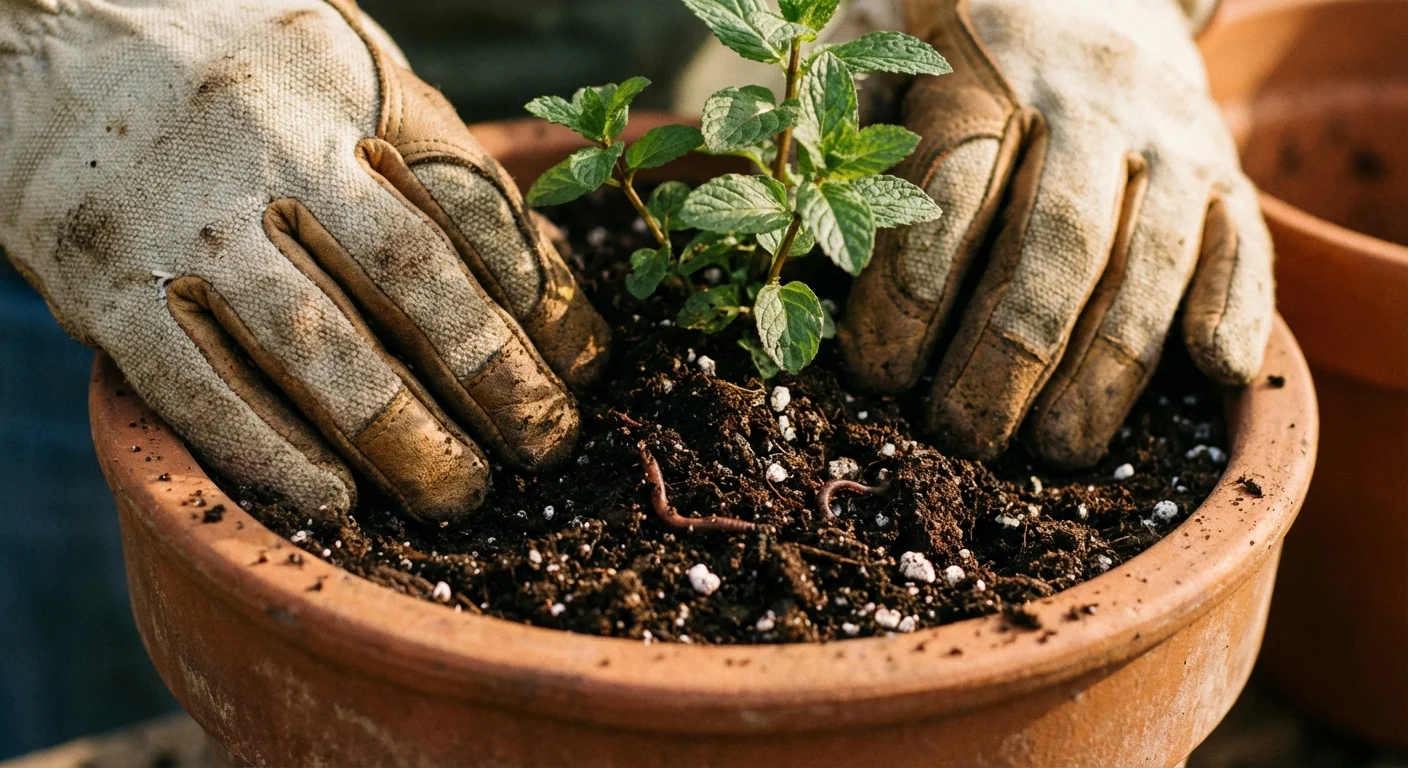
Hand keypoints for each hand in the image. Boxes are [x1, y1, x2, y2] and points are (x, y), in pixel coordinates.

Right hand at [0, 0, 609, 522]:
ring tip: (461, 490)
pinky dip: (269, 451)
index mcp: (345, 84)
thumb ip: (426, 154)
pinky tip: (333, 500)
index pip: (469, 200)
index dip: (538, 291)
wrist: (39, 25)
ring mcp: (187, 219)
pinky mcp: (106, 282)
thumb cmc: (227, 59)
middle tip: (546, 442)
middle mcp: (272, 146)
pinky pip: (195, 383)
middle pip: (410, 274)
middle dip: (493, 373)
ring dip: (399, 431)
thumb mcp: (341, 65)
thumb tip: (531, 273)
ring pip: (314, 342)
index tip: (581, 360)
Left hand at [840, 0, 1272, 467]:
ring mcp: (1169, 136)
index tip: (877, 373)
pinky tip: (1218, 374)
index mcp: (985, 72)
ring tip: (1059, 448)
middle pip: (1054, 244)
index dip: (910, 292)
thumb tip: (813, 261)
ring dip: (1106, 368)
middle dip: (1005, 357)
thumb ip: (849, 140)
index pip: (949, 190)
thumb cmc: (965, 48)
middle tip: (961, 436)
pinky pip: (1245, 240)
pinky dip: (1238, 306)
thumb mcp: (890, 60)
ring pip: (1147, 263)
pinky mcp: (1227, 167)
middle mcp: (1088, 104)